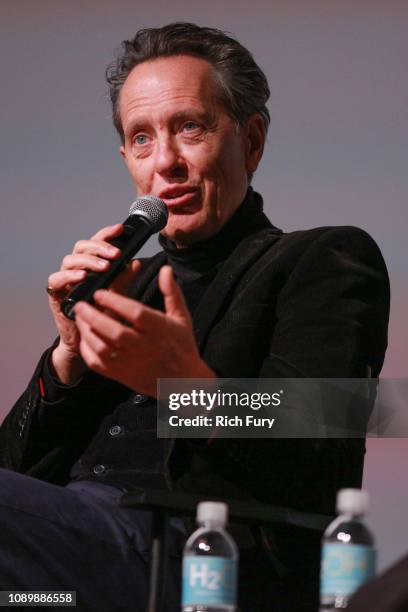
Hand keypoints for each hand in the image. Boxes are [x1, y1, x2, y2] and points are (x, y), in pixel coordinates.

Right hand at [47, 224, 140, 382]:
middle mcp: (77, 269)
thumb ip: (124, 280)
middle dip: (99, 247)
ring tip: (104, 267)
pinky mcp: (55, 293)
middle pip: (82, 247)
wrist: (89, 341)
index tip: (120, 229)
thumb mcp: (118, 296)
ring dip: (88, 261)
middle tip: (116, 254)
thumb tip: (135, 263)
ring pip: (69, 260)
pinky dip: (69, 276)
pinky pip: (56, 279)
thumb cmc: (103, 317)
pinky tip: (82, 277)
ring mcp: (65, 280)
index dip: (106, 234)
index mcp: (92, 265)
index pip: (97, 243)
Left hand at [74, 265, 215, 396]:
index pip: (135, 313)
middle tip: (81, 304)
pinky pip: (98, 363)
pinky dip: (88, 349)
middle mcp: (144, 347)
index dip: (115, 301)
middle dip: (93, 316)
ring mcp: (131, 363)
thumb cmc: (181, 346)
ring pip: (103, 347)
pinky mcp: (121, 375)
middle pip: (114, 331)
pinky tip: (86, 336)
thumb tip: (165, 269)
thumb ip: (171, 292)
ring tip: (80, 317)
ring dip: (87, 331)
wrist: (182, 382)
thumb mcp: (181, 317)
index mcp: (160, 329)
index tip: (100, 292)